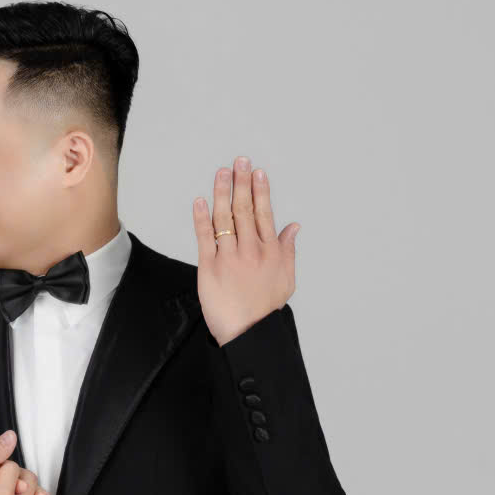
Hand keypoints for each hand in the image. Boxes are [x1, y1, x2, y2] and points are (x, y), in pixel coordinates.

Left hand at [192, 157, 298, 345]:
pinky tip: (200, 200)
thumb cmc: (265, 309)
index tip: (257, 172)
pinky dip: (202, 218)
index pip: (264, 213)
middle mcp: (251, 251)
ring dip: (223, 192)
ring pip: (225, 218)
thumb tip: (294, 226)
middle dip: (242, 183)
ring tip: (222, 172)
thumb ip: (288, 250)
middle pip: (245, 209)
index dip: (260, 191)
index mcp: (270, 251)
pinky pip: (205, 238)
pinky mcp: (209, 269)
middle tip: (240, 161)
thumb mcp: (286, 279)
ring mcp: (230, 258)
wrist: (249, 333)